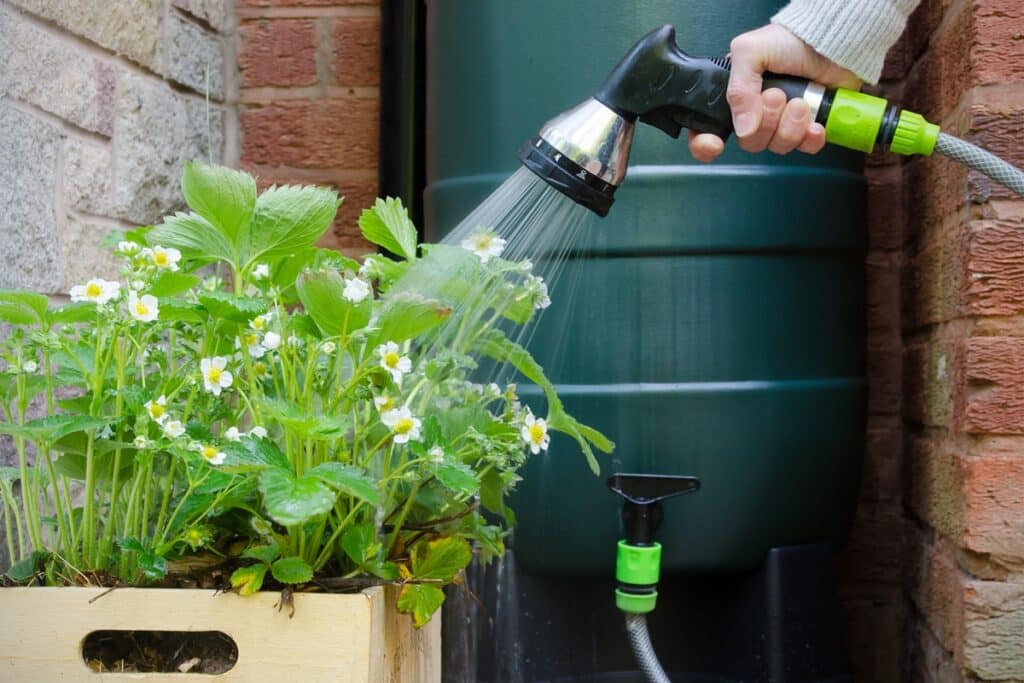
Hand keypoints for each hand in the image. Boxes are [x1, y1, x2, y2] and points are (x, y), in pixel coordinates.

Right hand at [688, 24, 862, 161]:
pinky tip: (814, 123)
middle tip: (777, 95)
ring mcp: (782, 122)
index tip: (715, 144)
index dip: (705, 144)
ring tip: (799, 102)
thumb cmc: (791, 40)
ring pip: (776, 146)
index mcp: (735, 96)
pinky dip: (810, 138)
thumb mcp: (750, 51)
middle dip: (765, 122)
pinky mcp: (807, 128)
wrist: (831, 41)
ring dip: (790, 126)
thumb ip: (738, 89)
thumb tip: (743, 128)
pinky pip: (804, 148)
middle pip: (749, 142)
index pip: (708, 130)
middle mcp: (755, 112)